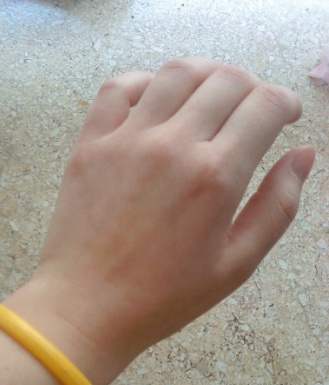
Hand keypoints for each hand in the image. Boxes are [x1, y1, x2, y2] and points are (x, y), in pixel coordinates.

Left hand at [33, 57, 313, 372]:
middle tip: (251, 108)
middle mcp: (172, 146)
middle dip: (250, 87)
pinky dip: (146, 81)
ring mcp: (126, 141)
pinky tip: (157, 100)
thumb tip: (303, 156)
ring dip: (206, 74)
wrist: (85, 307)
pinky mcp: (91, 145)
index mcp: (215, 178)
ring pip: (176, 74)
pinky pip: (119, 88)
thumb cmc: (161, 298)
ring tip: (212, 95)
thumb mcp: (235, 266)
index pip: (263, 107)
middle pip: (225, 81)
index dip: (284, 101)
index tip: (285, 113)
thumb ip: (277, 207)